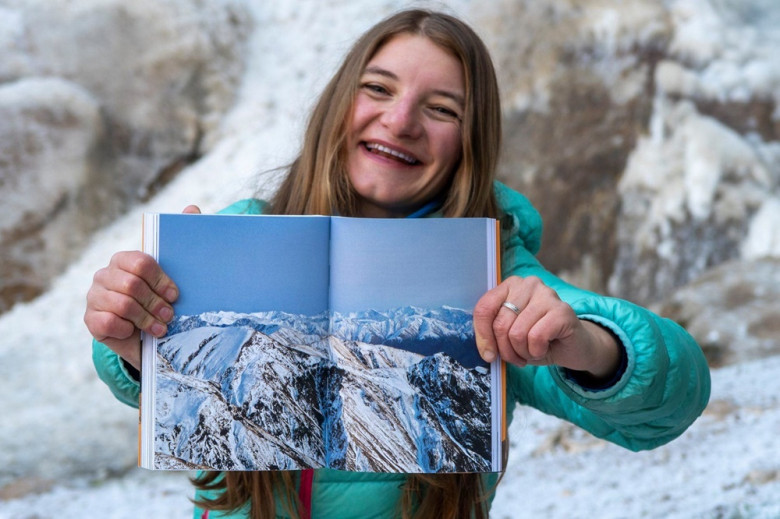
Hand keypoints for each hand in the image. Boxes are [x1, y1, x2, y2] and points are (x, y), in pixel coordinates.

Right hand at [83, 205, 200, 368]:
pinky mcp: (90, 319)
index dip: (161, 280)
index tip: (175, 295)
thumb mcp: (174, 275)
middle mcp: (105, 275)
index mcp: (124, 260)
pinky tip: (136, 332)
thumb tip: (192, 208)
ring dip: (146, 319)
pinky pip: (109, 322)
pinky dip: (127, 330)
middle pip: (132, 285)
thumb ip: (182, 241)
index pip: (141, 263)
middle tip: (169, 315)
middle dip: (155, 303)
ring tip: (161, 328)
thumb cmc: (159, 300)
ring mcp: (95, 296)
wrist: (144, 335)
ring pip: (122, 305)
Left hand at [473, 276, 620, 378]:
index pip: (484, 308)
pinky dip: (537, 351)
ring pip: (517, 333)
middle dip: (506, 350)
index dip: (482, 336)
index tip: (488, 355)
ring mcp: (547, 294)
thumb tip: (485, 350)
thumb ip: (493, 335)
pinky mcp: (562, 310)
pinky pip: (536, 337)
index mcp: (510, 286)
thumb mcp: (509, 336)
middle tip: (517, 357)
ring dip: (523, 352)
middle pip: (500, 324)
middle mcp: (528, 284)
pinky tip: (545, 348)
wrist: (573, 347)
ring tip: (533, 351)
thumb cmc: (538, 340)